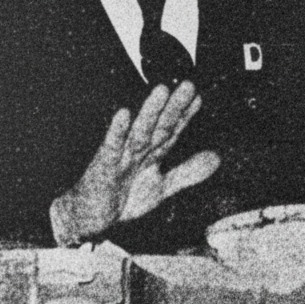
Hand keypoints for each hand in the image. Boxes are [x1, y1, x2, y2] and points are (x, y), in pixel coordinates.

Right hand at [57, 81, 220, 240]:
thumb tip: (218, 158)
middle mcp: (138, 151)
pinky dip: (117, 132)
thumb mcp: (161, 187)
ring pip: (139, 132)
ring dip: (150, 112)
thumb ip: (188, 172)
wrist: (86, 218)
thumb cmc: (121, 198)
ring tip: (161, 90)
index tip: (199, 97)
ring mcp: (120, 158)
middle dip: (174, 107)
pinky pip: (110, 148)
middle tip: (188, 85)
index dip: (187, 115)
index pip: (173, 130)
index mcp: (152, 153)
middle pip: (160, 126)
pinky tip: (123, 114)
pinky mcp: (102, 169)